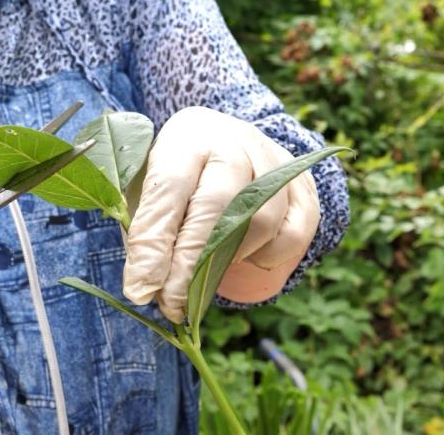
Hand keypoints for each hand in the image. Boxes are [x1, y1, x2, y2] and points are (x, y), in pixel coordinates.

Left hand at [123, 107, 319, 322]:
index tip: (140, 288)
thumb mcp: (147, 194)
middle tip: (172, 305)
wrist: (225, 149)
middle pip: (219, 205)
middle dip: (192, 264)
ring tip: (205, 272)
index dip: (154, 242)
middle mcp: (234, 143)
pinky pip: (292, 235)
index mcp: (187, 139)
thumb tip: (144, 288)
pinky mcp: (303, 187)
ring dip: (230, 260)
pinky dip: (267, 257)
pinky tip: (243, 257)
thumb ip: (145, 233)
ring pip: (261, 222)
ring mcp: (275, 163)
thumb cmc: (177, 181)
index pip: (169, 188)